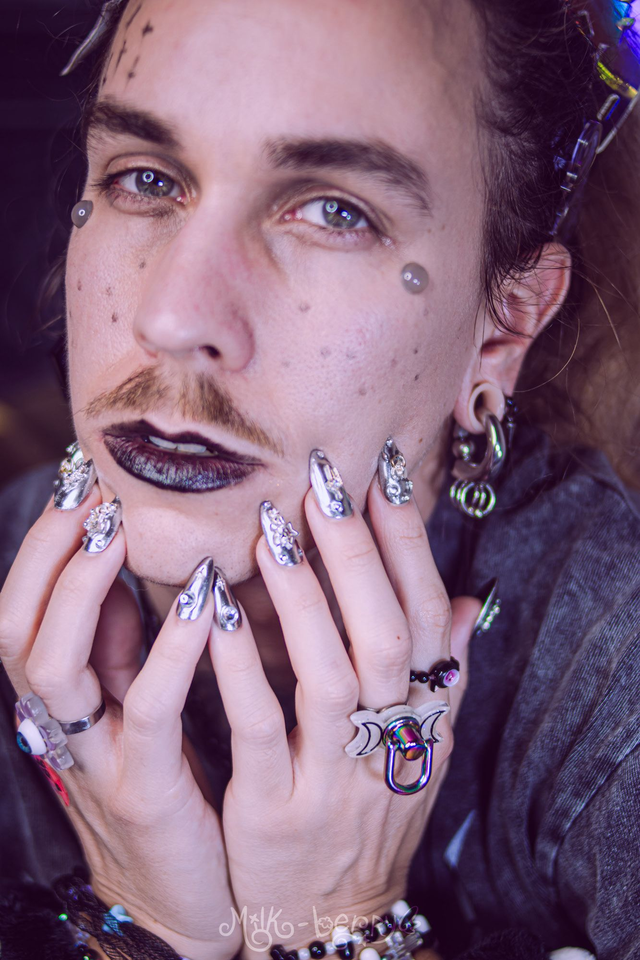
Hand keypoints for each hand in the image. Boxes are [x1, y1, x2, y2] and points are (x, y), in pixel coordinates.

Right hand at [0, 485, 239, 959]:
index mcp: (61, 695)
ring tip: (119, 528)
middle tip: (92, 488)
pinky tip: (202, 600)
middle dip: (50, 551)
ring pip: (53, 665)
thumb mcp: (135, 698)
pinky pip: (146, 708)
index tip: (84, 476)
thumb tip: (132, 556)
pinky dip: (168, 646)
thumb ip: (124, 638)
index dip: (46, 541)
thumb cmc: (168, 776)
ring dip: (85, 587)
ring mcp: (94, 757)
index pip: (23, 605)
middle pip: (17, 626)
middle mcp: (59, 721)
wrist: (185, 892)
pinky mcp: (144, 791)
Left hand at [209, 464, 480, 958]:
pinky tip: (215, 609)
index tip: (385, 476)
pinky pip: (257, 727)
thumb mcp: (422, 753)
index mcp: (423, 721)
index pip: (428, 619)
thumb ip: (445, 676)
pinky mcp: (272, 809)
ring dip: (302, 596)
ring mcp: (331, 778)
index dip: (409, 546)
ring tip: (273, 527)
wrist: (332, 918)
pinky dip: (239, 664)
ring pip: (329, 674)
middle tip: (326, 481)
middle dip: (358, 553)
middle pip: (386, 636)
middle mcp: (387, 744)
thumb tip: (466, 599)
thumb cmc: (372, 816)